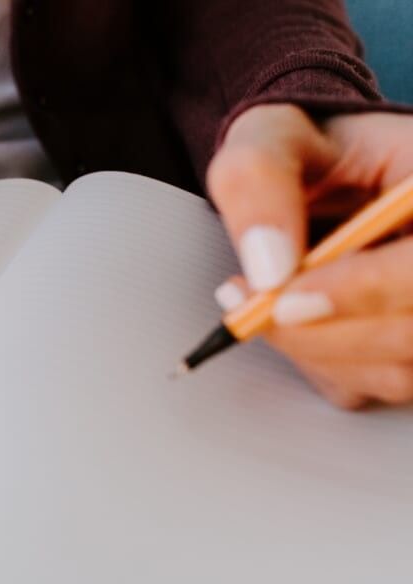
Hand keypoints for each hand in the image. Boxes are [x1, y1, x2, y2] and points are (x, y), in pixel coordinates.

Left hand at [207, 104, 412, 408]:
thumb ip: (259, 182)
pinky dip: (321, 365)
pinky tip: (290, 321)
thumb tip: (269, 268)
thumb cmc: (305, 149)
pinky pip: (374, 386)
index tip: (285, 299)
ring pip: (398, 369)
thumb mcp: (269, 139)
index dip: (366, 288)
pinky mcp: (412, 347)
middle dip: (321, 329)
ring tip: (257, 302)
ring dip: (314, 348)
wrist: (317, 174)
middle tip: (246, 303)